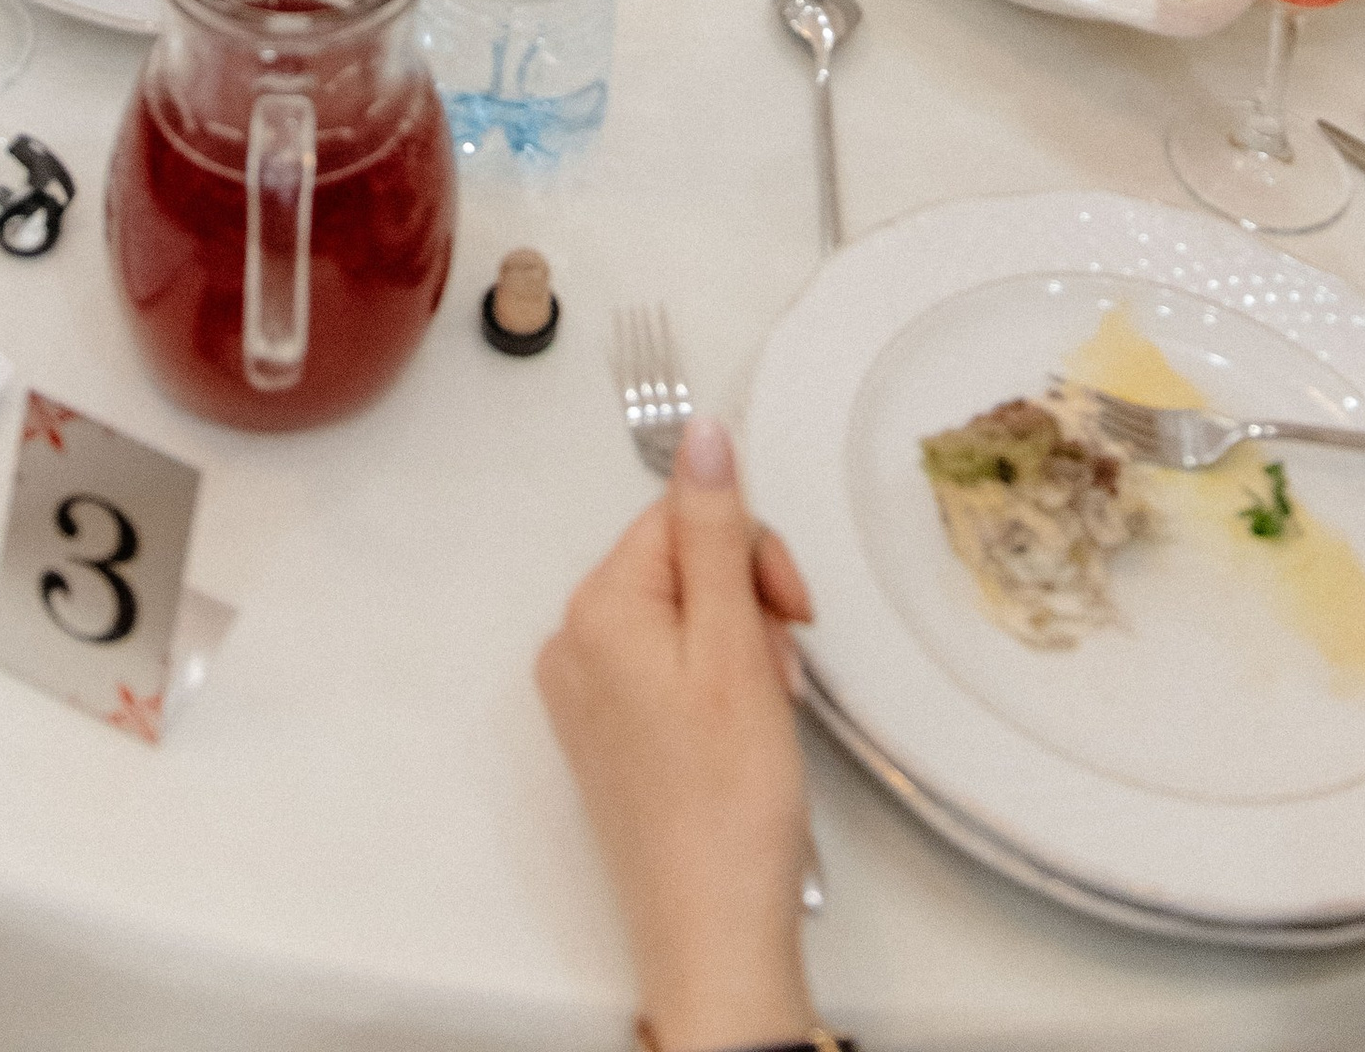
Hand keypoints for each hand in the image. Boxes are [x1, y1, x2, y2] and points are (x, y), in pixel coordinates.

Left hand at [536, 416, 815, 1051]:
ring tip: (764, 711)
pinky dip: (712, 684)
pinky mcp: (603, 735)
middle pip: (678, 563)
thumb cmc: (728, 799)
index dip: (750, 553)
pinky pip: (662, 668)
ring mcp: (582, 692)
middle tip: (781, 670)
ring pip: (679, 616)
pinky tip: (738, 732)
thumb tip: (701, 433)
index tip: (793, 611)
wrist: (712, 931)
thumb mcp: (734, 646)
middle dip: (744, 604)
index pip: (683, 516)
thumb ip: (716, 532)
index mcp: (596, 607)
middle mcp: (572, 641)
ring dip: (735, 646)